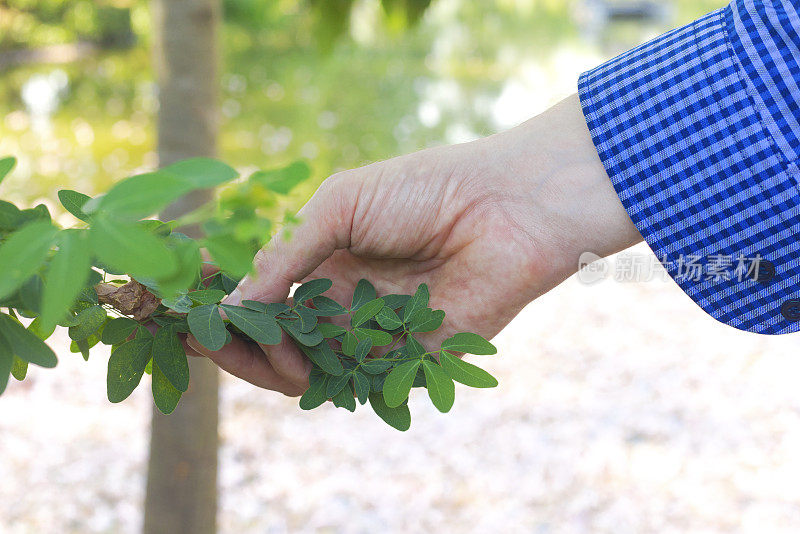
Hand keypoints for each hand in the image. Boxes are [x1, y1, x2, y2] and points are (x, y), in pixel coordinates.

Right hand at [186, 94, 640, 394]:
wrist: (505, 208)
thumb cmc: (424, 190)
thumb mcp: (340, 205)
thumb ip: (289, 257)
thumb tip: (237, 303)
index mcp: (325, 260)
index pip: (262, 294)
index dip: (222, 301)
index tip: (180, 303)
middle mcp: (342, 302)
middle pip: (274, 338)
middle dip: (232, 340)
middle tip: (199, 336)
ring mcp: (370, 334)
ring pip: (303, 367)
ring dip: (262, 362)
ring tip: (240, 344)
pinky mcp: (403, 362)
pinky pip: (347, 382)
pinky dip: (311, 377)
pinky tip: (287, 360)